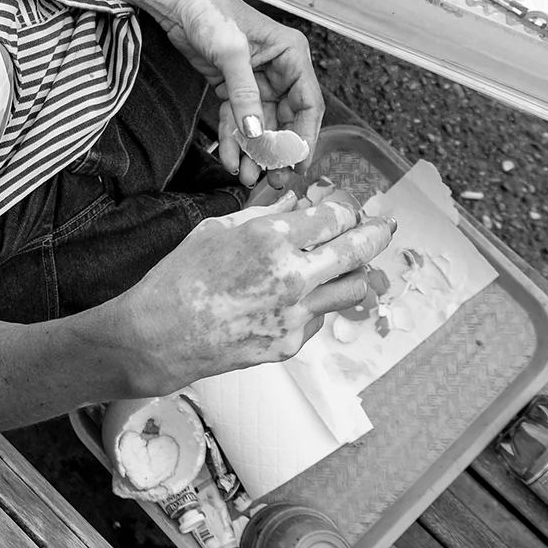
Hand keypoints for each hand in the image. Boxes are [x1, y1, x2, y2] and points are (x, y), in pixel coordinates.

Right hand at [111, 196, 397, 392]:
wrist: (161, 335)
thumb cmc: (181, 278)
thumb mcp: (218, 229)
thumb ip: (264, 215)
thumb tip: (293, 203)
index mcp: (272, 239)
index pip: (334, 217)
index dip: (346, 208)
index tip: (348, 206)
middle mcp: (292, 276)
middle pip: (357, 251)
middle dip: (376, 234)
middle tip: (385, 227)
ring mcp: (295, 314)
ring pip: (353, 289)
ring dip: (355, 272)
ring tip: (348, 264)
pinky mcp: (291, 344)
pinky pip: (321, 317)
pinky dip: (318, 302)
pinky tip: (297, 297)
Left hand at [146, 0, 323, 184]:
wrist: (175, 0)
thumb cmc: (209, 11)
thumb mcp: (231, 52)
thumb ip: (245, 95)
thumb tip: (257, 133)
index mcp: (290, 55)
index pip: (308, 104)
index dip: (306, 137)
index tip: (299, 165)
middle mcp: (279, 69)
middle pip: (286, 120)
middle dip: (278, 151)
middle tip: (273, 180)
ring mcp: (255, 80)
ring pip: (260, 125)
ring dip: (255, 152)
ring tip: (248, 177)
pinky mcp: (232, 87)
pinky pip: (238, 120)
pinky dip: (234, 139)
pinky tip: (231, 158)